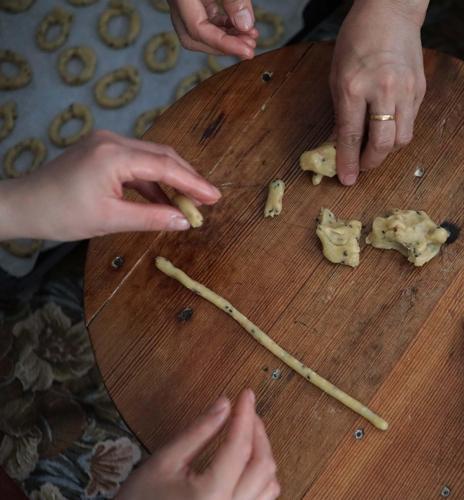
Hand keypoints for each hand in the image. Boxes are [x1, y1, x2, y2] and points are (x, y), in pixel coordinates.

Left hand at [0, 130, 220, 240]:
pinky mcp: (102, 150)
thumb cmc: (60, 214)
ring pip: (152, 157)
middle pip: (163, 155)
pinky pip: (137, 162)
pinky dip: (153, 180)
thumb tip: (184, 221)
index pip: (165, 166)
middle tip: (208, 200)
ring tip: (190, 201)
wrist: (21, 205)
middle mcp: (113, 141)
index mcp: (114, 156)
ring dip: (172, 178)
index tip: (215, 197)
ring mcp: (107, 143)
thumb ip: (152, 218)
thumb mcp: (111, 220)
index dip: (194, 183)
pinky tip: (164, 198)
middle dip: (188, 178)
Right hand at [117, 389, 279, 499]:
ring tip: (248, 433)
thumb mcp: (163, 462)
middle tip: (246, 412)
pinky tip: (248, 463)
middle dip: (258, 433)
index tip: (247, 394)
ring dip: (264, 455)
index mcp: (212, 494)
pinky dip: (262, 478)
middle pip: (262, 465)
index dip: (245, 415)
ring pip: (270, 485)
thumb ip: (198, 431)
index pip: (239, 446)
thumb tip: (225, 404)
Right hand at [168, 0, 258, 57]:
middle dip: (223, 47)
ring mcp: (182, 2)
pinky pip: (203, 19)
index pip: (197, 30)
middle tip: (249, 48)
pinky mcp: (191, 0)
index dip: (224, 45)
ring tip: (249, 37)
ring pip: (199, 31)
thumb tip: (245, 25)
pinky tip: (240, 27)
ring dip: (226, 38)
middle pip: (194, 38)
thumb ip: (233, 0)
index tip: (247, 51)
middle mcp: (177, 1)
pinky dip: (222, 26)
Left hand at [330, 0, 427, 184]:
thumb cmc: (358, 39)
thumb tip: (341, 142)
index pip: (352, 135)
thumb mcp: (337, 73)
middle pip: (383, 143)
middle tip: (362, 166)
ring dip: (388, 150)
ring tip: (376, 146)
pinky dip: (399, 131)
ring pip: (402, 138)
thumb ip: (341, 111)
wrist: (391, 12)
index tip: (346, 179)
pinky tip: (388, 125)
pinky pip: (411, 121)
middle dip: (371, 162)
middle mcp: (382, 90)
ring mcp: (405, 90)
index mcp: (353, 86)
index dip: (348, 161)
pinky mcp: (420, 90)